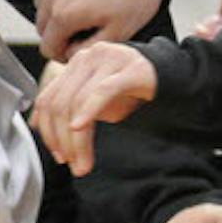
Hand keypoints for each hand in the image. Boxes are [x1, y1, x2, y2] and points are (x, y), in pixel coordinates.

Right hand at [30, 0, 161, 59]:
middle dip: (59, 27)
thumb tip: (68, 53)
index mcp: (63, 15)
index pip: (48, 47)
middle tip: (83, 18)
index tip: (76, 44)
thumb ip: (89, 48)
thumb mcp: (121, 30)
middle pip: (42, 23)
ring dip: (55, 0)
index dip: (63, 51)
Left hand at [30, 41, 158, 175]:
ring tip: (84, 163)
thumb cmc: (134, 90)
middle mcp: (88, 57)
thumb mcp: (97, 102)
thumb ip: (72, 110)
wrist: (174, 77)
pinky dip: (88, 111)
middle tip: (72, 165)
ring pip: (78, 102)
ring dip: (77, 140)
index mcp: (76, 65)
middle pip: (60, 103)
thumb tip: (46, 131)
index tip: (57, 154)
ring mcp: (109, 59)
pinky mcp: (131, 68)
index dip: (47, 130)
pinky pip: (102, 91)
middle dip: (62, 140)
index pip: (48, 99)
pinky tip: (80, 127)